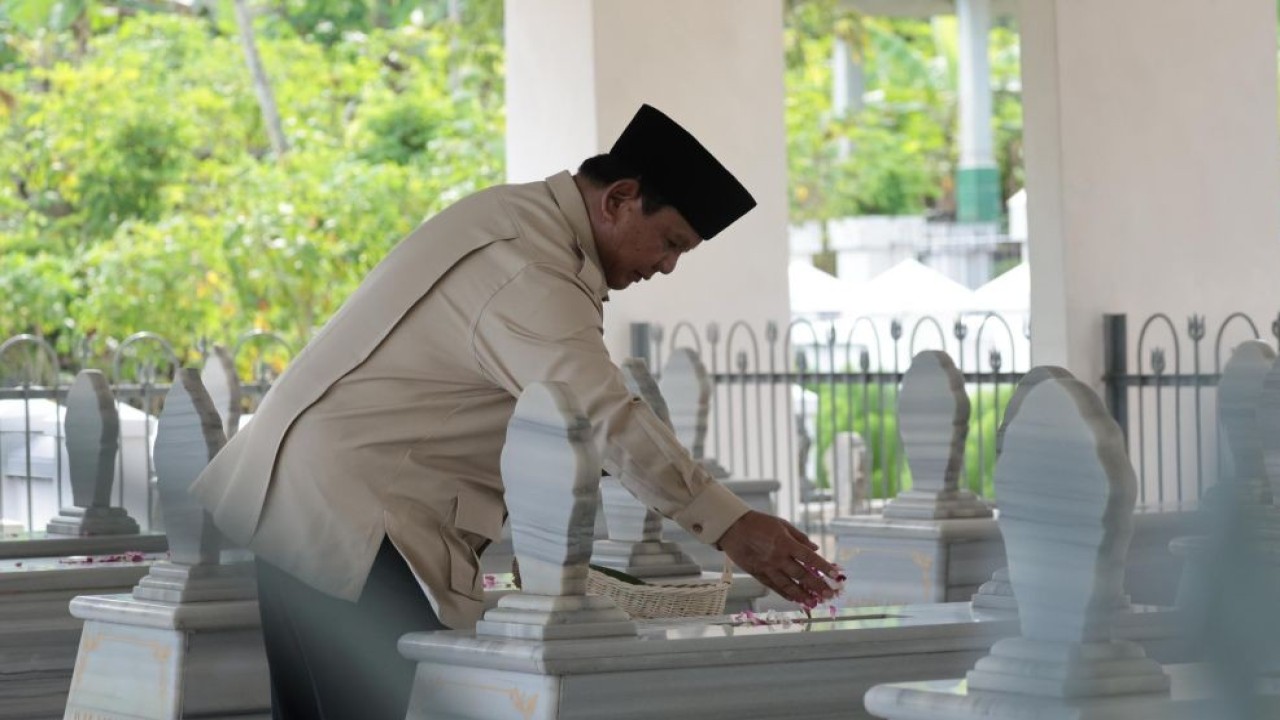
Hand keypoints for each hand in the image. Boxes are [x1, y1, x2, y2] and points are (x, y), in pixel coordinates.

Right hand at [716, 511, 841, 606]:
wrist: (732, 528)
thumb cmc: (758, 522)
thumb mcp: (781, 524)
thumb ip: (799, 537)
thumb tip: (815, 548)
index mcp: (785, 543)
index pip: (809, 558)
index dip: (823, 567)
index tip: (835, 574)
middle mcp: (778, 558)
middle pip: (802, 575)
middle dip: (817, 586)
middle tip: (829, 594)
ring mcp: (767, 568)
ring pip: (788, 585)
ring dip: (803, 595)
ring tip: (814, 602)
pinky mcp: (758, 574)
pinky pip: (774, 587)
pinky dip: (786, 594)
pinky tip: (795, 599)